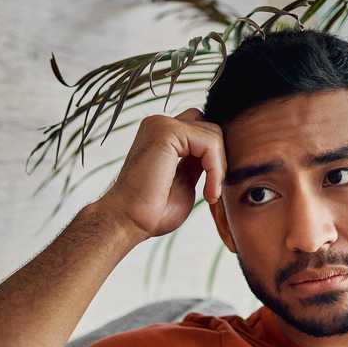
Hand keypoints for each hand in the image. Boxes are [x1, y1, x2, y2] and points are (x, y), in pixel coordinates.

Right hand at [95, 108, 224, 239]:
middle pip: (210, 128)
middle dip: (219, 160)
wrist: (127, 221)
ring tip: (209, 194)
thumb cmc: (151, 212)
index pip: (202, 132)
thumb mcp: (185, 182)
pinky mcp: (166, 132)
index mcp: (162, 135)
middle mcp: (159, 125)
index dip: (214, 160)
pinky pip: (209, 143)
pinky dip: (215, 170)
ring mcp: (161, 125)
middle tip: (213, 190)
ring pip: (213, 134)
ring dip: (219, 168)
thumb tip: (219, 154)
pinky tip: (207, 193)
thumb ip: (198, 164)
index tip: (211, 191)